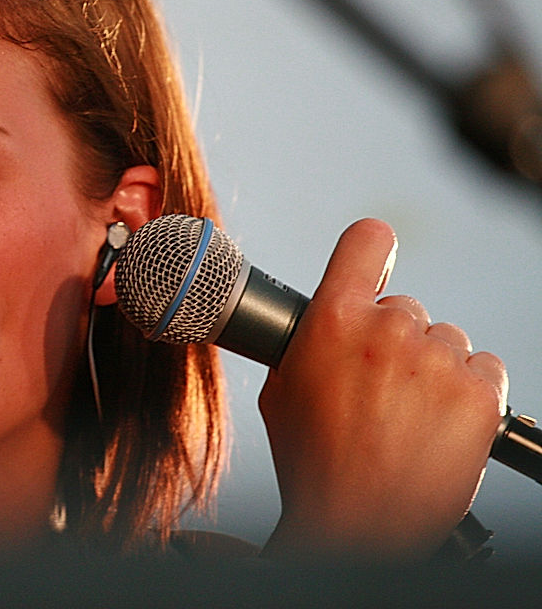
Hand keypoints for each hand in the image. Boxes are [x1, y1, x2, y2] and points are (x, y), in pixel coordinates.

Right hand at [259, 219, 507, 563]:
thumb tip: (323, 323)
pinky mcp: (480, 395)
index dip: (373, 252)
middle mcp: (389, 328)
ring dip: (432, 370)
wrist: (357, 525)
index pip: (367, 241)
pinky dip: (468, 394)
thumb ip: (307, 341)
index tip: (376, 264)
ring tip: (407, 419)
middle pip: (405, 307)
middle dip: (394, 341)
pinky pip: (484, 370)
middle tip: (378, 390)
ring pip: (446, 341)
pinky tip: (437, 426)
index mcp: (333, 318)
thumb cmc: (315, 464)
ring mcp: (439, 360)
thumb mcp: (282, 389)